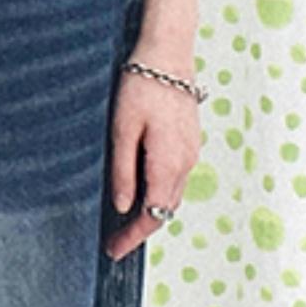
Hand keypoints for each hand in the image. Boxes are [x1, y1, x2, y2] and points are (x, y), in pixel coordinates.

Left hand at [105, 52, 201, 261]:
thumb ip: (124, 171)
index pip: (153, 214)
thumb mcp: (122, 130)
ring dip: (151, 210)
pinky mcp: (190, 142)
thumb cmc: (141, 87)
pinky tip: (140, 189)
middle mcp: (186, 163)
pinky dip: (159, 191)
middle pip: (165, 209)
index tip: (113, 251)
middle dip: (141, 229)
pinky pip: (175, 177)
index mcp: (169, 163)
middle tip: (114, 241)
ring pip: (172, 194)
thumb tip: (123, 206)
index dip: (132, 236)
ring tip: (123, 221)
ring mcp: (191, 152)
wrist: (168, 55)